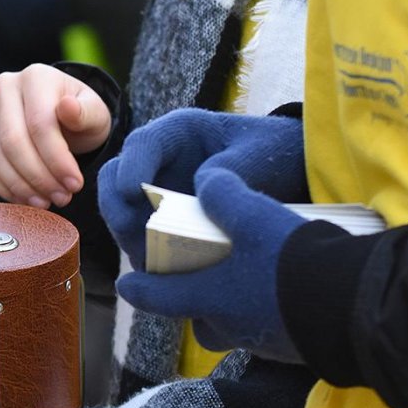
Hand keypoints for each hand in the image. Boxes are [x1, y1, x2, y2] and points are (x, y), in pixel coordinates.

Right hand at [0, 65, 112, 208]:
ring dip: (20, 186)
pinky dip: (1, 187)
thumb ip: (86, 113)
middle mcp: (5, 86)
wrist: (62, 118)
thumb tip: (67, 107)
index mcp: (36, 76)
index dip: (56, 159)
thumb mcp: (95, 114)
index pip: (40, 124)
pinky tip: (24, 199)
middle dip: (38, 177)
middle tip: (61, 198)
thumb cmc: (81, 117)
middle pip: (13, 141)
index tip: (74, 184)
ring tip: (45, 202)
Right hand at [98, 109, 305, 270]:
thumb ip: (230, 170)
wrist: (290, 173)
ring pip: (123, 212)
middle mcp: (159, 162)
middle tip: (131, 232)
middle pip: (117, 179)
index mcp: (179, 133)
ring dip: (128, 237)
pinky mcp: (163, 222)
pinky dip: (146, 255)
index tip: (133, 191)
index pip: (143, 144)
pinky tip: (159, 274)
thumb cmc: (275, 153)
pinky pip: (142, 238)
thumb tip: (200, 189)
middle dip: (117, 207)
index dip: (132, 166)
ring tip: (146, 260)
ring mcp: (158, 192)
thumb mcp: (260, 154)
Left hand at [116, 168, 305, 361]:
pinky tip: (281, 286)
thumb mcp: (252, 215)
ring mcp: (259, 341)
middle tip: (192, 275)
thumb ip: (220, 195)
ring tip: (243, 275)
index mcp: (205, 297)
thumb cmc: (292, 262)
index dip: (138, 286)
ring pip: (231, 322)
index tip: (125, 283)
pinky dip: (263, 308)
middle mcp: (227, 327)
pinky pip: (264, 326)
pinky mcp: (289, 346)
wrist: (354, 308)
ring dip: (230, 302)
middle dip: (189, 297)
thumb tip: (206, 181)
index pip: (155, 296)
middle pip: (195, 316)